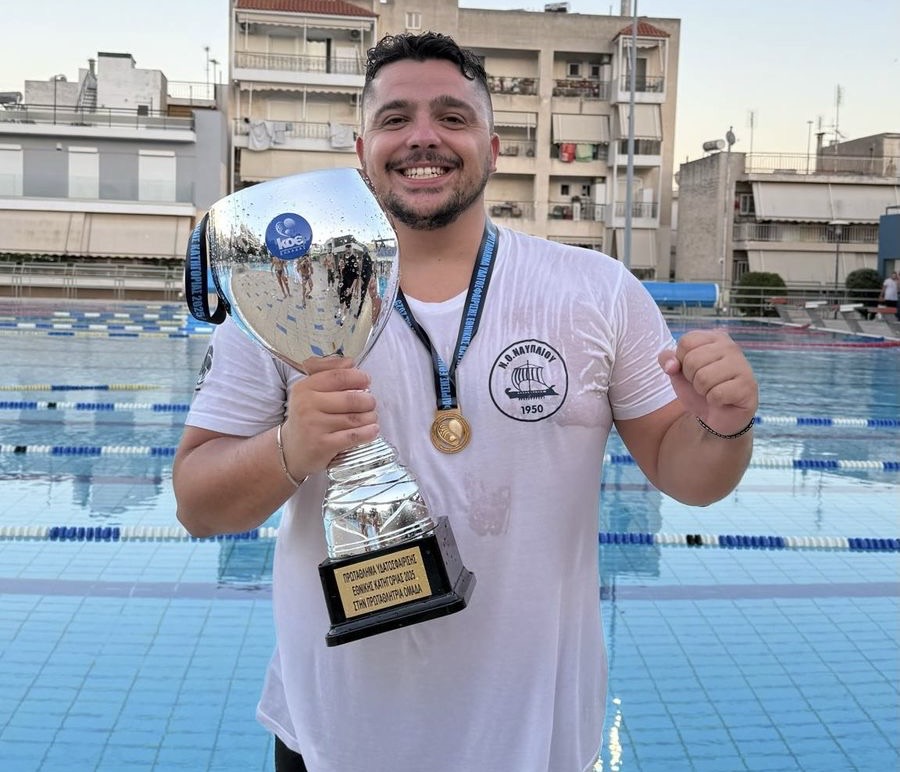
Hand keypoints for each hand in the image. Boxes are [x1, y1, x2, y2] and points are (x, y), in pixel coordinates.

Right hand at [281, 357, 379, 477]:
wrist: (291, 449)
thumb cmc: (307, 416)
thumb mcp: (310, 392)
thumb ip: (329, 372)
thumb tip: (350, 362)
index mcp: (304, 388)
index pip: (338, 377)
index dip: (358, 377)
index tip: (367, 381)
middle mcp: (306, 405)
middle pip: (350, 399)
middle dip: (368, 400)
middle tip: (370, 403)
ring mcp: (314, 426)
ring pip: (355, 418)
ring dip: (370, 417)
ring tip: (371, 417)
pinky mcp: (322, 445)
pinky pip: (353, 436)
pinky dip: (368, 432)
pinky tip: (373, 430)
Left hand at [658, 330, 757, 434]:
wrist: (717, 416)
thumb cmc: (698, 388)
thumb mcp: (677, 371)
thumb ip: (667, 360)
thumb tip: (671, 365)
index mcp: (715, 337)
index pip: (686, 342)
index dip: (681, 360)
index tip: (692, 370)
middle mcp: (731, 347)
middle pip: (693, 360)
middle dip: (691, 378)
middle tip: (703, 384)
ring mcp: (742, 365)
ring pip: (703, 378)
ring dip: (702, 390)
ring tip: (712, 391)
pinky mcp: (748, 386)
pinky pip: (717, 394)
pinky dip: (714, 401)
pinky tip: (722, 400)